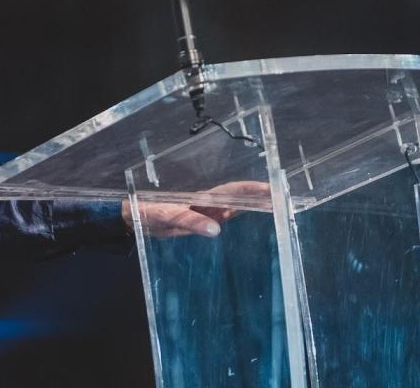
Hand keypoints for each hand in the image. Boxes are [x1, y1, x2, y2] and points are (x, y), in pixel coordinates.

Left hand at [123, 181, 270, 238]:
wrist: (134, 218)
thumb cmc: (148, 212)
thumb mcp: (166, 217)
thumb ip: (189, 221)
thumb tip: (216, 229)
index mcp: (202, 198)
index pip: (234, 191)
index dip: (254, 190)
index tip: (274, 189)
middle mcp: (208, 203)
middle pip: (240, 197)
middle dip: (261, 196)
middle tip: (285, 199)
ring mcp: (206, 211)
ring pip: (236, 206)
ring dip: (255, 205)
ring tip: (278, 206)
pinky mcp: (202, 221)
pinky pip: (226, 217)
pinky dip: (243, 214)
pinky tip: (254, 216)